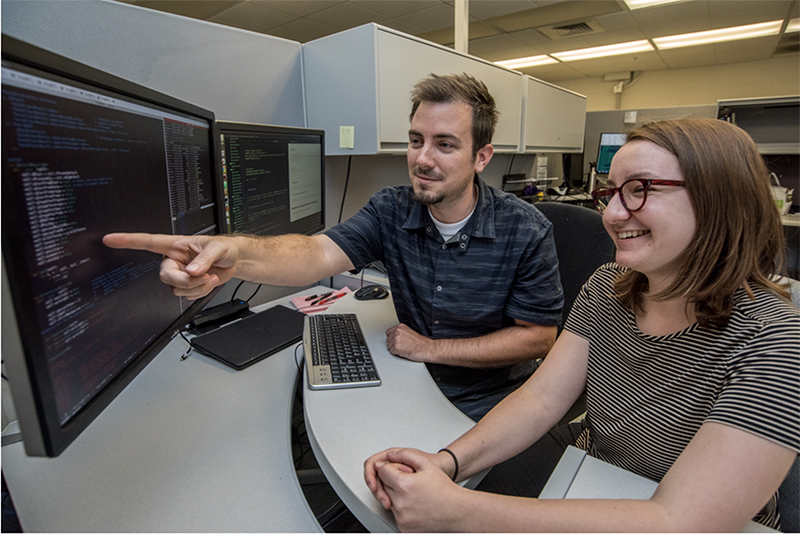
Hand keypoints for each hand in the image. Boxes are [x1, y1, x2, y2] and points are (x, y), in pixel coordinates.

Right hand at [102, 233, 237, 298]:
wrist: (234, 261)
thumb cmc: (224, 248)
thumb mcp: (217, 249)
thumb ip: (204, 259)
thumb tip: (192, 271)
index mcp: (176, 245)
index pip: (148, 242)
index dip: (128, 241)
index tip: (110, 239)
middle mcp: (173, 260)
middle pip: (165, 276)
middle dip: (185, 281)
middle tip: (203, 276)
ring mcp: (179, 274)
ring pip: (176, 289)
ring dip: (196, 287)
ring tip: (209, 276)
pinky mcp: (186, 286)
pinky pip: (186, 296)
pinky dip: (199, 293)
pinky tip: (207, 283)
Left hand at [372, 448, 462, 531]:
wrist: (457, 511)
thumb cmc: (444, 489)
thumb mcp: (426, 464)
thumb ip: (405, 455)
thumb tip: (389, 456)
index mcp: (404, 485)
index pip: (382, 472)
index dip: (393, 469)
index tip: (404, 472)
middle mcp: (400, 503)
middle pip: (384, 486)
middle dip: (394, 482)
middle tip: (412, 483)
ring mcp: (402, 518)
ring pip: (389, 501)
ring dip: (398, 496)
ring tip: (415, 495)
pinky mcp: (403, 528)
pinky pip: (395, 515)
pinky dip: (402, 510)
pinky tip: (416, 506)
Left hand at [385, 323, 432, 361]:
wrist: (426, 348)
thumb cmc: (420, 342)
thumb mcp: (409, 332)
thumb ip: (400, 333)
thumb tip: (393, 337)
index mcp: (400, 326)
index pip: (388, 332)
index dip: (392, 338)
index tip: (397, 340)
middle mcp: (397, 331)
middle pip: (388, 340)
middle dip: (393, 344)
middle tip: (403, 345)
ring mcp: (396, 339)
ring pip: (389, 346)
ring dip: (395, 349)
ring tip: (404, 348)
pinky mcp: (396, 347)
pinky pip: (392, 352)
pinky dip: (397, 353)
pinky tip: (404, 351)